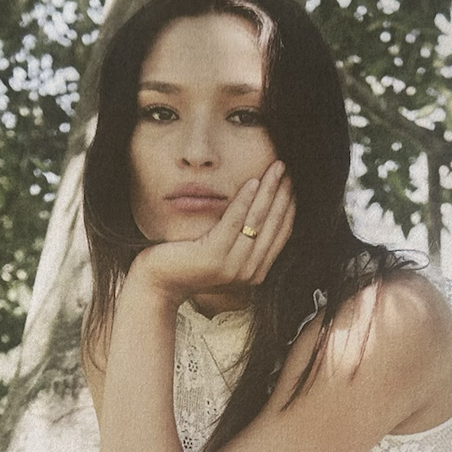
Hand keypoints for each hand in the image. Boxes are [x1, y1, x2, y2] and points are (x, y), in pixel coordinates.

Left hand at [127, 160, 294, 304]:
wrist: (159, 284)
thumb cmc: (188, 263)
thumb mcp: (222, 252)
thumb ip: (242, 240)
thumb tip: (261, 211)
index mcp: (255, 272)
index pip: (280, 234)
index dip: (288, 206)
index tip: (291, 182)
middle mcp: (249, 272)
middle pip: (273, 225)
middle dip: (282, 193)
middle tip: (286, 168)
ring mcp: (233, 267)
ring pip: (257, 221)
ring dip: (269, 191)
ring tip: (275, 167)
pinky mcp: (215, 257)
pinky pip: (234, 222)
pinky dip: (245, 200)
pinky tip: (252, 180)